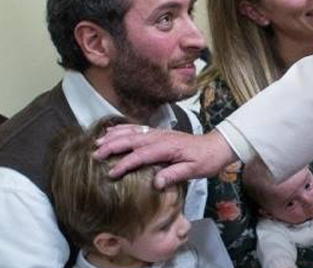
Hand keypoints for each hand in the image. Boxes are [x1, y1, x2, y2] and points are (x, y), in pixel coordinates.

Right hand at [94, 126, 234, 188]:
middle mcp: (161, 137)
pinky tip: (112, 131)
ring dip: (114, 136)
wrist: (216, 146)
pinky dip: (123, 129)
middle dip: (112, 146)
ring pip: (133, 132)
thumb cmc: (206, 160)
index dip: (125, 164)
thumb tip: (156, 183)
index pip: (142, 155)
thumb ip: (175, 174)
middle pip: (132, 139)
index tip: (111, 173)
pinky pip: (137, 129)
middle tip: (95, 154)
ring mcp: (159, 133)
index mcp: (168, 147)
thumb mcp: (194, 171)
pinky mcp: (159, 133)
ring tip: (98, 141)